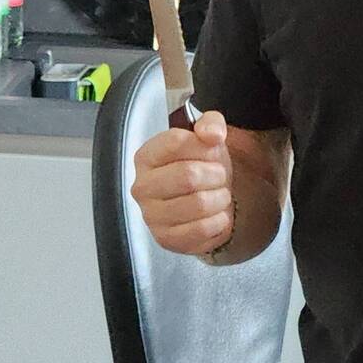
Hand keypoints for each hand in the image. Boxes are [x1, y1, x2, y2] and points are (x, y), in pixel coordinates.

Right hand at [131, 110, 234, 255]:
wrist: (207, 198)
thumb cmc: (202, 166)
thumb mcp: (208, 137)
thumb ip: (211, 123)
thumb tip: (211, 133)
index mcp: (147, 156)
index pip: (176, 142)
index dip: (204, 146)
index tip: (212, 151)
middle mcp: (142, 187)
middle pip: (188, 176)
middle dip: (216, 174)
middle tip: (219, 176)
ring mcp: (151, 216)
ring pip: (199, 203)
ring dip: (220, 198)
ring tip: (218, 195)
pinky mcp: (166, 239)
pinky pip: (202, 230)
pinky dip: (219, 221)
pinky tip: (216, 215)